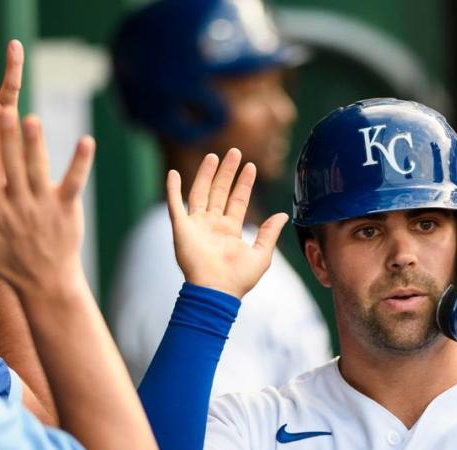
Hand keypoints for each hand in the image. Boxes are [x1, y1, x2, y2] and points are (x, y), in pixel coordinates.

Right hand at [0, 108, 94, 295]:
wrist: (46, 283)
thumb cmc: (7, 263)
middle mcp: (20, 205)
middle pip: (13, 167)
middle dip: (9, 140)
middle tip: (5, 110)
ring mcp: (45, 206)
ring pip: (39, 170)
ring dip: (36, 145)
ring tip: (33, 119)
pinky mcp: (67, 208)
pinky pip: (75, 181)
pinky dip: (81, 162)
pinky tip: (86, 141)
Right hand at [166, 149, 287, 297]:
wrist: (216, 291)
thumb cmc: (239, 278)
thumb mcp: (261, 254)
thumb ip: (269, 233)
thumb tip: (283, 215)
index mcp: (230, 230)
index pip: (237, 200)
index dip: (244, 183)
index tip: (251, 166)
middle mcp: (212, 225)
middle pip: (220, 192)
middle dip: (227, 172)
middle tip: (234, 152)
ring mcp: (196, 225)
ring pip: (201, 192)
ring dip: (206, 174)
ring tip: (214, 155)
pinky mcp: (181, 228)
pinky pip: (175, 204)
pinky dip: (173, 189)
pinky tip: (174, 173)